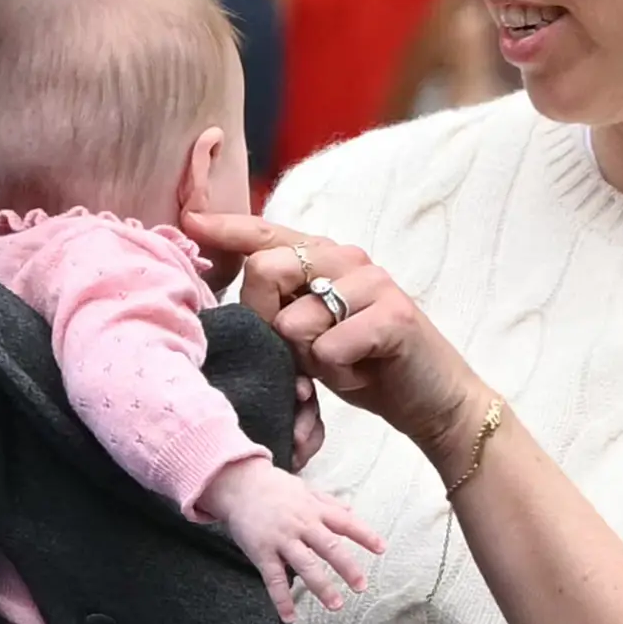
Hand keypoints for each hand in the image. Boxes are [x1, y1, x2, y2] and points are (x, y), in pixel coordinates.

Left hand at [182, 213, 491, 472]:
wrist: (434, 402)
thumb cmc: (364, 366)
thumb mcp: (309, 335)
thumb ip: (278, 309)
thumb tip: (233, 297)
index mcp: (323, 257)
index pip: (264, 233)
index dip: (224, 228)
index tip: (188, 221)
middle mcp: (346, 258)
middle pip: (265, 269)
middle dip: (264, 320)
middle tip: (296, 350)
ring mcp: (373, 283)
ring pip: (294, 320)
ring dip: (308, 359)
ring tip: (340, 364)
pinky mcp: (393, 315)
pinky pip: (329, 348)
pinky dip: (338, 374)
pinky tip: (361, 373)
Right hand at [196, 456, 384, 618]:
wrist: (238, 484)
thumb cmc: (273, 487)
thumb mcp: (304, 489)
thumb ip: (328, 502)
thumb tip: (351, 510)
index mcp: (314, 510)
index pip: (345, 523)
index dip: (365, 535)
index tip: (382, 549)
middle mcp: (301, 524)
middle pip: (329, 547)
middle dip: (347, 568)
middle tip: (361, 587)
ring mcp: (281, 539)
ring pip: (305, 565)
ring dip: (321, 587)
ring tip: (336, 605)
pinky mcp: (261, 552)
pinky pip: (273, 579)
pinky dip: (281, 599)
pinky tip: (290, 617)